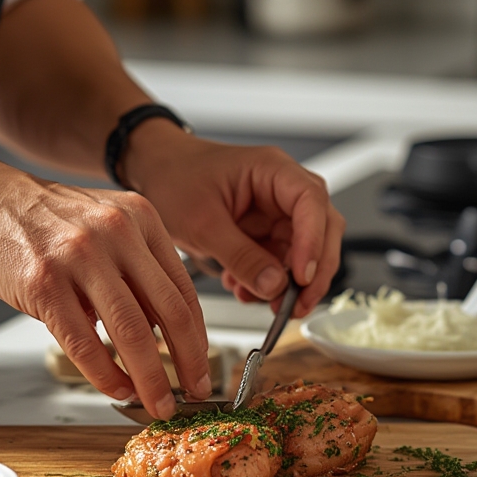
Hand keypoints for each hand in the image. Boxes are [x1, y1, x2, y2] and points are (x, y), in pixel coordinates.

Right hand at [0, 168, 210, 418]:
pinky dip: (106, 375)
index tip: (202, 367)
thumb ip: (138, 269)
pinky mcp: (43, 282)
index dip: (199, 338)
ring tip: (157, 402)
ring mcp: (80, 257)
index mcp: (141, 219)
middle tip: (193, 393)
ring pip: (132, 333)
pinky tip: (116, 389)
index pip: (184, 290)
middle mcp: (117, 233)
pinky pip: (85, 343)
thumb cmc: (43, 220)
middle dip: (187, 364)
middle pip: (170, 313)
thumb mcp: (106, 225)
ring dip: (150, 379)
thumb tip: (165, 332)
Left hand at [124, 128, 344, 316]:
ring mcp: (277, 213)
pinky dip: (269, 283)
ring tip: (264, 303)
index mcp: (272, 171)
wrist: (154, 175)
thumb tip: (274, 287)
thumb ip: (240, 256)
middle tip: (297, 305)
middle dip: (313, 271)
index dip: (313, 241)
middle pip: (322, 229)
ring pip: (306, 252)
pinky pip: (281, 263)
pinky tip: (246, 291)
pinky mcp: (266, 234)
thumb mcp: (202, 222)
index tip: (302, 276)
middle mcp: (283, 190)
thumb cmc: (175, 178)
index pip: (311, 201)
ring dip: (290, 284)